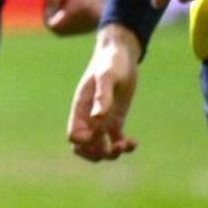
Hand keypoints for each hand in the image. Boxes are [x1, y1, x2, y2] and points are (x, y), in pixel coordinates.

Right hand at [68, 26, 139, 160]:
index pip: (74, 135)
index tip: (99, 134)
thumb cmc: (111, 62)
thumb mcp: (107, 77)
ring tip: (125, 145)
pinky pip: (115, 141)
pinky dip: (123, 146)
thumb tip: (97, 117)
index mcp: (81, 108)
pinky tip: (133, 142)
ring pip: (99, 147)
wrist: (121, 53)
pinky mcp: (116, 119)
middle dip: (96, 154)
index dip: (84, 142)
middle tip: (112, 148)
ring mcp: (102, 119)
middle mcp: (89, 117)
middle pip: (84, 148)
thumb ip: (102, 96)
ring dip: (110, 153)